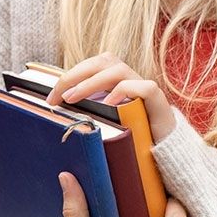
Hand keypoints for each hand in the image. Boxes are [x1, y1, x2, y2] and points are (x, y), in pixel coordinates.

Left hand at [55, 54, 182, 142]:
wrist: (165, 155)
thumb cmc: (131, 139)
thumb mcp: (104, 125)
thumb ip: (87, 114)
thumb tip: (57, 112)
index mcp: (115, 82)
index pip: (91, 66)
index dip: (69, 76)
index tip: (51, 98)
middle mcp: (130, 80)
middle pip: (102, 61)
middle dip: (76, 75)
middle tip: (59, 96)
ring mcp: (144, 89)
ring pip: (118, 70)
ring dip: (92, 82)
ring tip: (74, 98)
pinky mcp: (159, 102)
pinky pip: (144, 87)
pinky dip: (124, 91)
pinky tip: (109, 104)